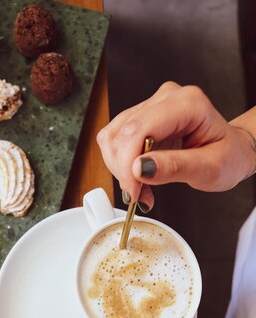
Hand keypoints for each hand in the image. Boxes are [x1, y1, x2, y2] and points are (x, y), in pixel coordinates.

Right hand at [97, 81, 255, 210]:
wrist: (231, 151)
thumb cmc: (226, 156)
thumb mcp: (209, 169)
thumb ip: (175, 167)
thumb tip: (140, 168)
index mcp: (187, 104)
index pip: (139, 129)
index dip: (128, 163)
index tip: (134, 191)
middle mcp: (165, 98)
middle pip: (121, 133)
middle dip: (124, 170)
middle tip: (140, 194)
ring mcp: (150, 106)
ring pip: (113, 137)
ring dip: (120, 168)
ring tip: (141, 186)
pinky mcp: (140, 118)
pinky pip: (115, 140)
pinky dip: (120, 164)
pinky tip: (138, 175)